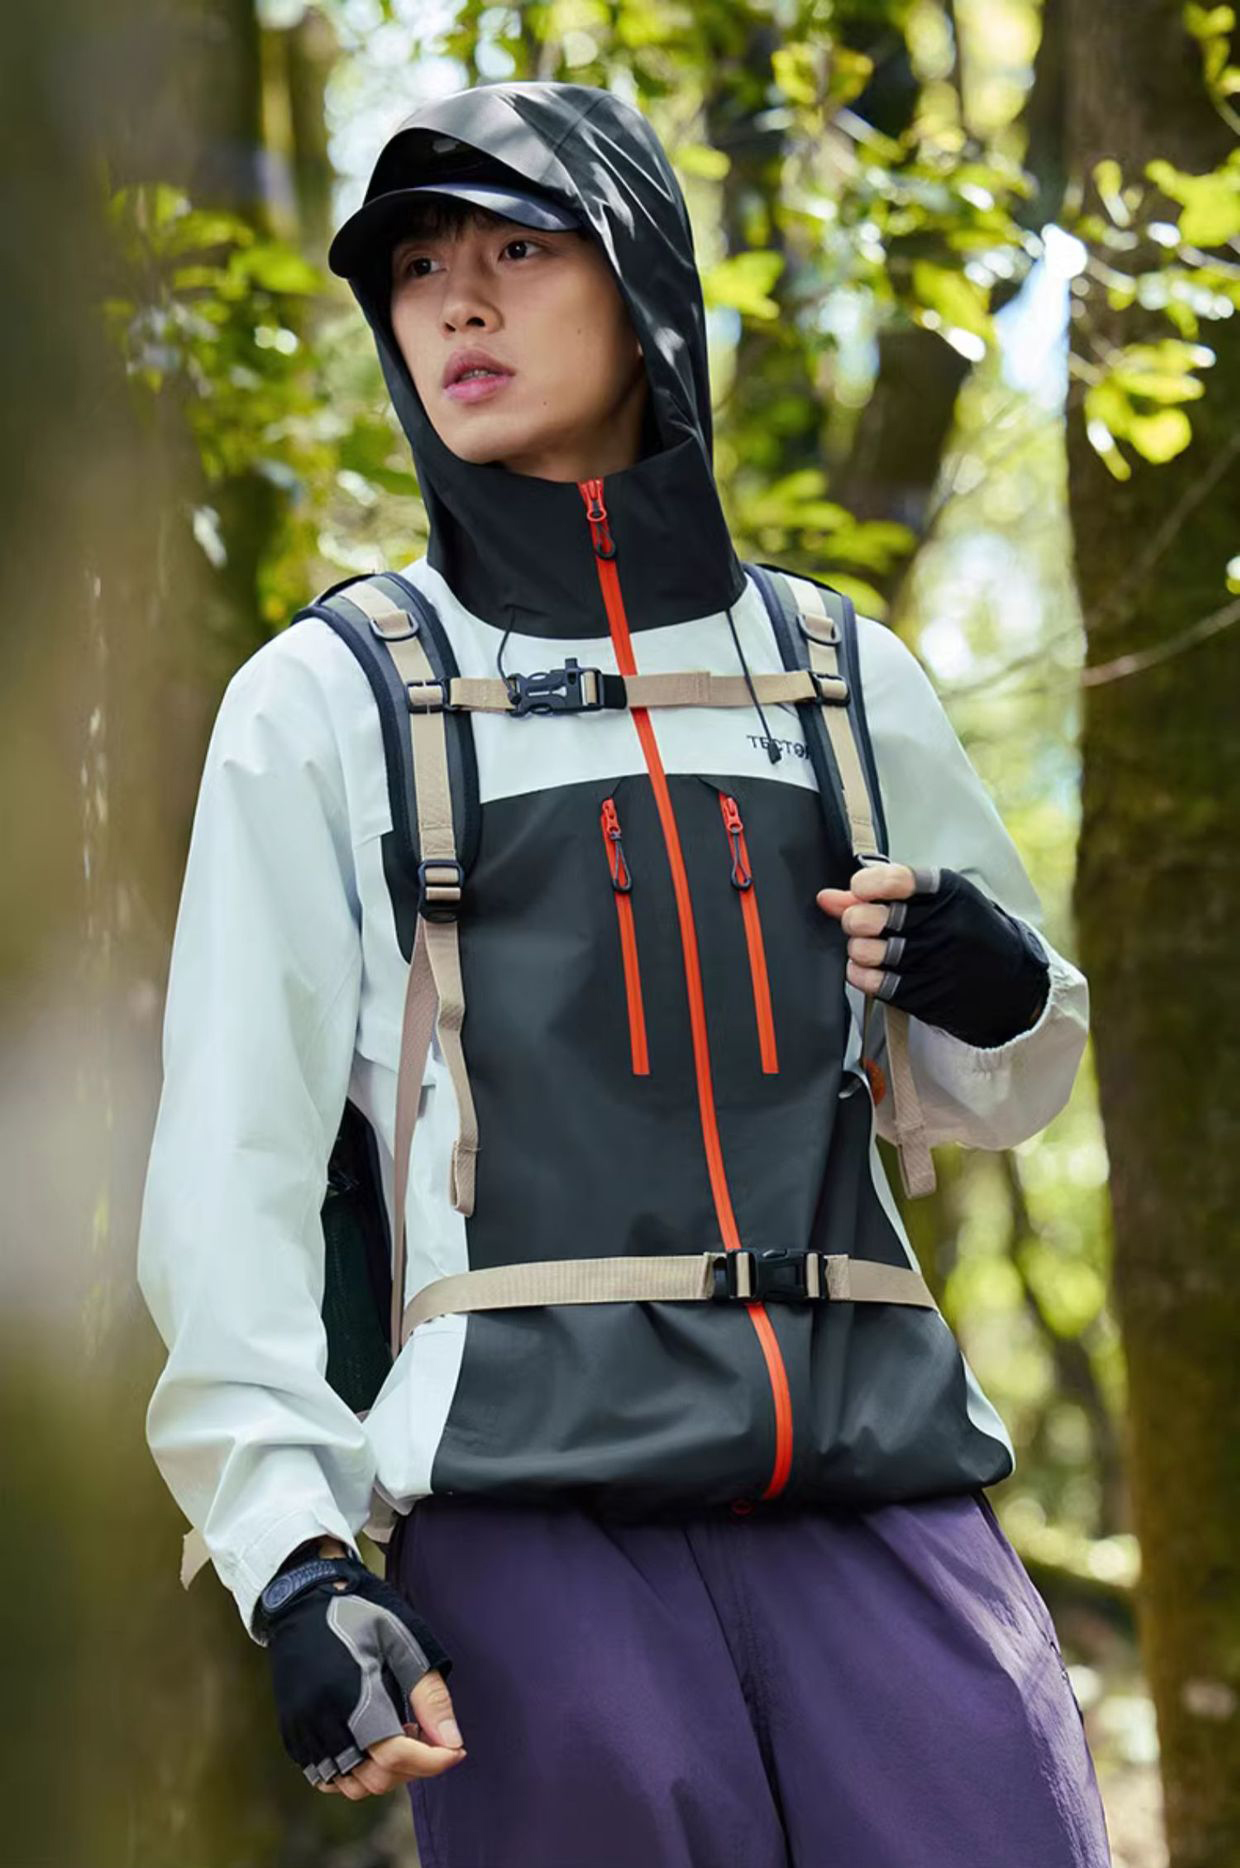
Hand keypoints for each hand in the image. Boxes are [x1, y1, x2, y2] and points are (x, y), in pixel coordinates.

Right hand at [263, 1551, 467, 1796]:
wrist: (304, 1601)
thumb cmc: (361, 1616)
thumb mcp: (403, 1642)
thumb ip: (429, 1695)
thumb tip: (452, 1741)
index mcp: (354, 1692)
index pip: (395, 1755)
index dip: (433, 1761)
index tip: (456, 1751)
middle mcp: (324, 1719)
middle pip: (375, 1777)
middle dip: (412, 1766)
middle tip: (423, 1731)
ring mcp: (303, 1730)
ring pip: (351, 1785)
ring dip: (383, 1773)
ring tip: (395, 1732)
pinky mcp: (292, 1734)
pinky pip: (325, 1777)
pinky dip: (354, 1772)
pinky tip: (368, 1740)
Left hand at [816, 862, 1050, 1047]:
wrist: (1009, 983)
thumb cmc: (964, 931)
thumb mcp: (936, 901)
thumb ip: (879, 895)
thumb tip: (826, 898)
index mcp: (945, 891)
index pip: (893, 881)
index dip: (864, 885)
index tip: (861, 890)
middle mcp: (940, 925)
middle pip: (868, 918)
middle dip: (853, 919)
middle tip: (862, 923)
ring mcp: (932, 961)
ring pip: (865, 951)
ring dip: (857, 948)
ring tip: (870, 947)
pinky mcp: (923, 993)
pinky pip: (871, 982)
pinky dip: (860, 973)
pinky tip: (871, 968)